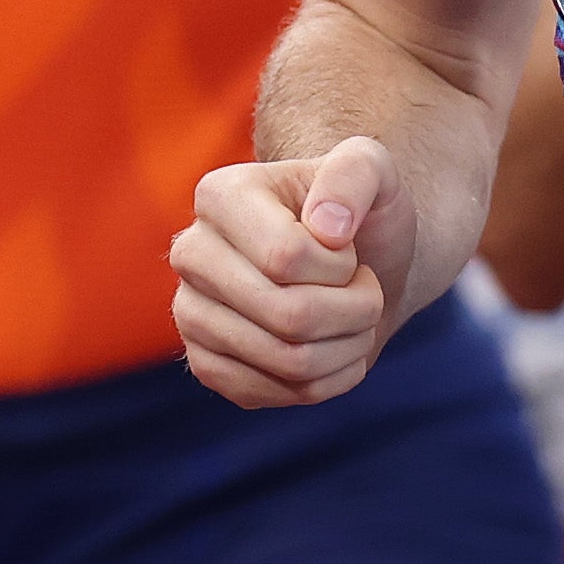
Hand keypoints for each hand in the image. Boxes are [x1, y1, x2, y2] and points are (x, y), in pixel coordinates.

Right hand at [175, 141, 406, 408]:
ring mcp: (190, 314)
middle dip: (355, 310)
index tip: (348, 250)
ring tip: (355, 318)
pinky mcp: (206, 366)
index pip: (286, 258)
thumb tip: (326, 228)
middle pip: (289, 315)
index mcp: (219, 195)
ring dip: (350, 345)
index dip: (340, 267)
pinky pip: (278, 395)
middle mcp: (191, 253)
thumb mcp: (372, 168)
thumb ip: (355, 173)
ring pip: (290, 361)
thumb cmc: (359, 214)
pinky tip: (333, 347)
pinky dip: (329, 379)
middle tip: (366, 290)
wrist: (358, 266)